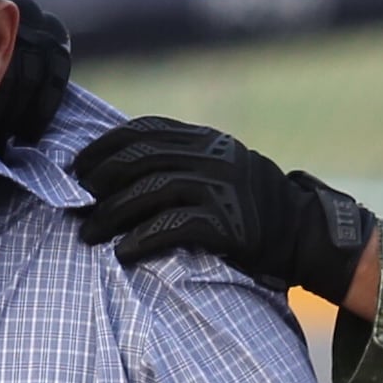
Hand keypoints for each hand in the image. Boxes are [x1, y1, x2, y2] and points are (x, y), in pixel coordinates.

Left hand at [71, 117, 377, 308]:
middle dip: (100, 181)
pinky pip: (172, 227)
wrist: (304, 234)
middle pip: (140, 159)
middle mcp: (213, 156)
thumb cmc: (252, 207)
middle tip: (77, 203)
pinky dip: (141, 239)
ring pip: (150, 191)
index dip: (105, 146)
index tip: (78, 167)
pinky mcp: (229, 224)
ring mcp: (222, 188)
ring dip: (111, 214)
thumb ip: (183, 161)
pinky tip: (123, 253)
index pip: (144, 130)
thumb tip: (120, 169)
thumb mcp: (221, 169)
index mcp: (207, 139)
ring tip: (89, 234)